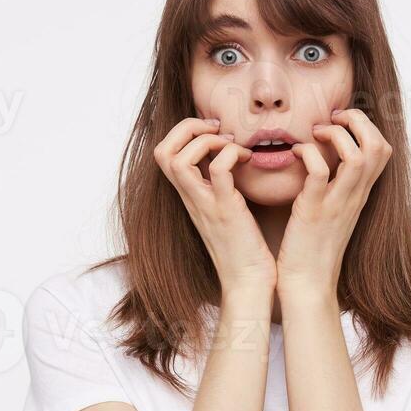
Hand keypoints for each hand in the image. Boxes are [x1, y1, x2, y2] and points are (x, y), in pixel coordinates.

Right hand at [153, 117, 275, 294]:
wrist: (250, 282)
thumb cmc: (244, 248)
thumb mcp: (225, 210)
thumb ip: (220, 186)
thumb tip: (231, 159)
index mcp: (190, 196)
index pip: (164, 154)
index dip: (183, 133)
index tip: (214, 132)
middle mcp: (191, 198)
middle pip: (161, 151)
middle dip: (187, 128)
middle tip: (218, 130)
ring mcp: (205, 204)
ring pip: (179, 159)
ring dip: (206, 141)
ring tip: (232, 146)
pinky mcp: (225, 210)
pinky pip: (216, 170)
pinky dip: (230, 155)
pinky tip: (247, 160)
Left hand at [276, 108, 392, 299]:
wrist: (307, 284)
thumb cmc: (313, 248)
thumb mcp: (334, 212)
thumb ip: (336, 187)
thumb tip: (327, 162)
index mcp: (360, 194)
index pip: (382, 149)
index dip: (365, 127)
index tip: (339, 123)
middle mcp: (355, 196)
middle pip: (378, 145)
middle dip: (358, 121)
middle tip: (332, 118)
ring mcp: (337, 203)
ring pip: (358, 155)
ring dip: (337, 134)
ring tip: (315, 133)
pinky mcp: (314, 211)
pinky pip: (319, 172)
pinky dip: (308, 153)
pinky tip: (295, 154)